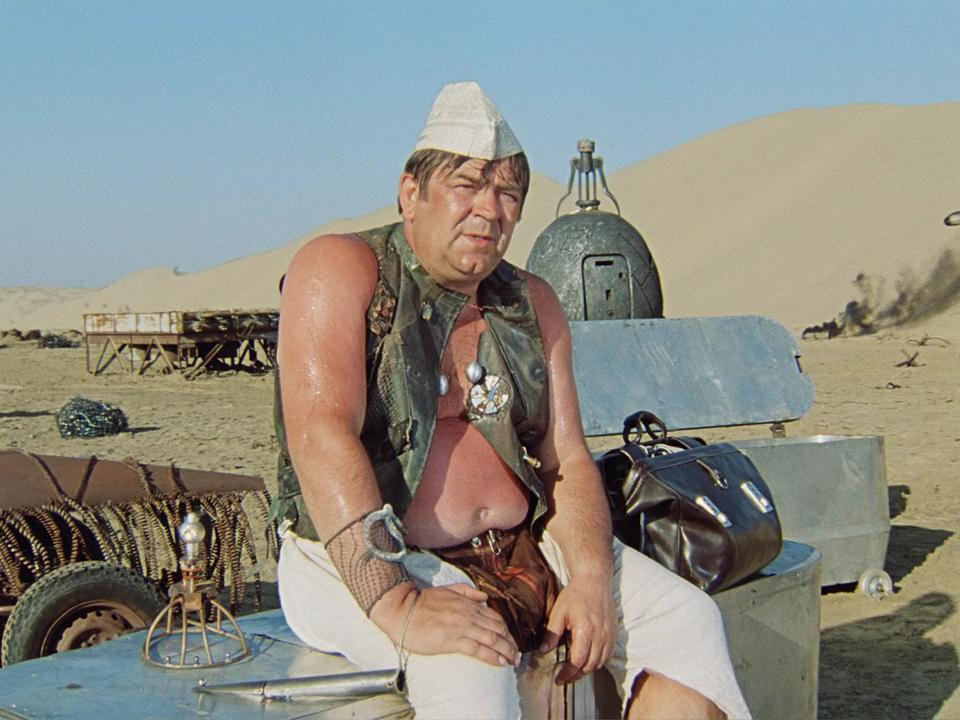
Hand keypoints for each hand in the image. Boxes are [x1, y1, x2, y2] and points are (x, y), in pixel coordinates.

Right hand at [371, 582, 519, 666]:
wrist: (403, 610)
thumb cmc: (423, 601)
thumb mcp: (448, 589)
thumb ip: (467, 592)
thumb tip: (484, 597)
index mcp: (468, 604)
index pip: (495, 618)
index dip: (506, 631)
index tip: (511, 641)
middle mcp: (469, 615)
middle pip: (497, 629)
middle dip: (510, 643)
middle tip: (516, 654)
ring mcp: (462, 627)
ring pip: (491, 639)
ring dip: (506, 651)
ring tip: (513, 661)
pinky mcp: (452, 640)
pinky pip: (478, 649)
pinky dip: (492, 656)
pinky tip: (500, 662)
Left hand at [539, 575, 615, 683]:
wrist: (594, 582)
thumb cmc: (575, 595)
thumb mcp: (559, 611)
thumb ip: (552, 633)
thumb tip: (543, 651)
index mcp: (585, 630)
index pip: (578, 661)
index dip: (568, 674)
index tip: (558, 679)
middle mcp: (600, 635)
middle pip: (589, 666)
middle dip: (576, 675)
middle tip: (564, 677)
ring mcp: (609, 635)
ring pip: (600, 663)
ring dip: (587, 670)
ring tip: (574, 670)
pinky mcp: (614, 634)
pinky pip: (607, 656)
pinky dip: (598, 662)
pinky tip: (588, 659)